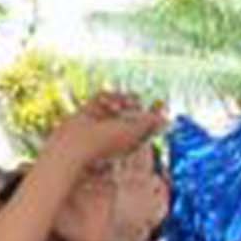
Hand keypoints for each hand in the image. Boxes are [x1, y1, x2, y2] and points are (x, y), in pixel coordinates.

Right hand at [43, 91, 166, 170]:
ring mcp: (104, 118)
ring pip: (121, 99)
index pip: (147, 120)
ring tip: (116, 106)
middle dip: (135, 104)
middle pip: (135, 107)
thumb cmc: (104, 144)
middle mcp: (118, 127)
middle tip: (132, 105)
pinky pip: (105, 95)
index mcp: (130, 137)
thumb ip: (150, 123)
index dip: (154, 111)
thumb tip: (166, 118)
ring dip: (121, 99)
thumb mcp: (134, 133)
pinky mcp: (91, 109)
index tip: (159, 103)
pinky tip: (104, 103)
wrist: (74, 145)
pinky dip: (107, 97)